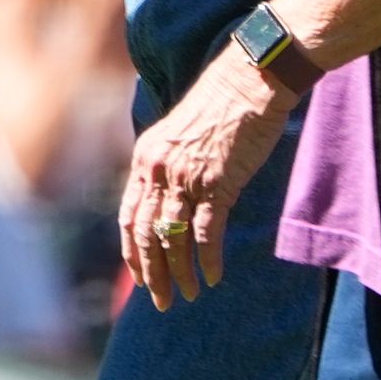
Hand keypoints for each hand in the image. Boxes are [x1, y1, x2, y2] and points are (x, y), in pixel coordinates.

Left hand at [118, 49, 292, 308]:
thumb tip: (170, 201)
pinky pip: (207, 233)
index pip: (129, 216)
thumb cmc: (222, 103)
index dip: (132, 252)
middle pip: (145, 235)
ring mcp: (187, 177)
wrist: (251, 78)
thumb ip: (170, 165)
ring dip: (179, 274)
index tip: (139, 277)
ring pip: (173, 239)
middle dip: (151, 274)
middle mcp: (159, 169)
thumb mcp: (181, 133)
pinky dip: (208, 260)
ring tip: (188, 295)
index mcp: (146, 157)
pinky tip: (213, 277)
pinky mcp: (218, 183)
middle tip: (160, 301)